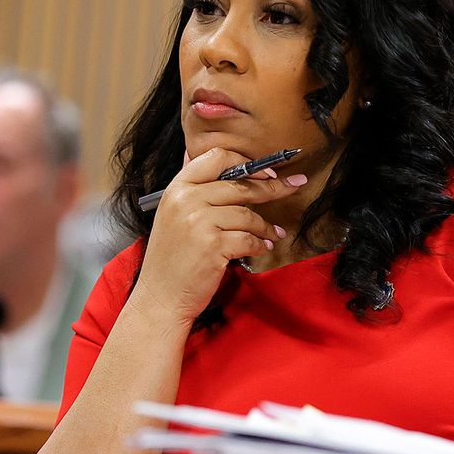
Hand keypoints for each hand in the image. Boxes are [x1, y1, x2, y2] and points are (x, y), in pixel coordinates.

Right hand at [134, 147, 303, 324]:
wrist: (160, 297)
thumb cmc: (172, 258)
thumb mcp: (173, 215)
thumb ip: (196, 190)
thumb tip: (224, 161)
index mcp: (177, 188)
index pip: (216, 157)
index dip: (246, 162)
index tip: (267, 172)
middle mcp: (186, 200)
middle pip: (240, 185)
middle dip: (272, 187)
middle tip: (294, 186)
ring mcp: (199, 222)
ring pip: (248, 214)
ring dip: (265, 226)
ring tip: (273, 234)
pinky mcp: (213, 246)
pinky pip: (249, 239)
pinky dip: (260, 244)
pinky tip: (263, 248)